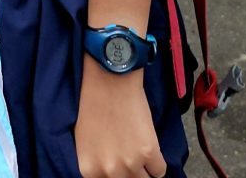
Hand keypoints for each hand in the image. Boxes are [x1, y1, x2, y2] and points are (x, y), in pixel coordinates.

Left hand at [75, 57, 165, 177]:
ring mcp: (130, 163)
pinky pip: (160, 170)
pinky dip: (157, 161)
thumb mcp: (86, 142)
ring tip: (141, 153)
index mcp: (89, 170)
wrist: (110, 77)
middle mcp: (108, 172)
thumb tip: (111, 174)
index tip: (123, 171)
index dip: (118, 176)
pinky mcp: (149, 152)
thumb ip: (97, 164)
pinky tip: (150, 146)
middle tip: (132, 160)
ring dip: (145, 169)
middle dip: (131, 174)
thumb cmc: (94, 103)